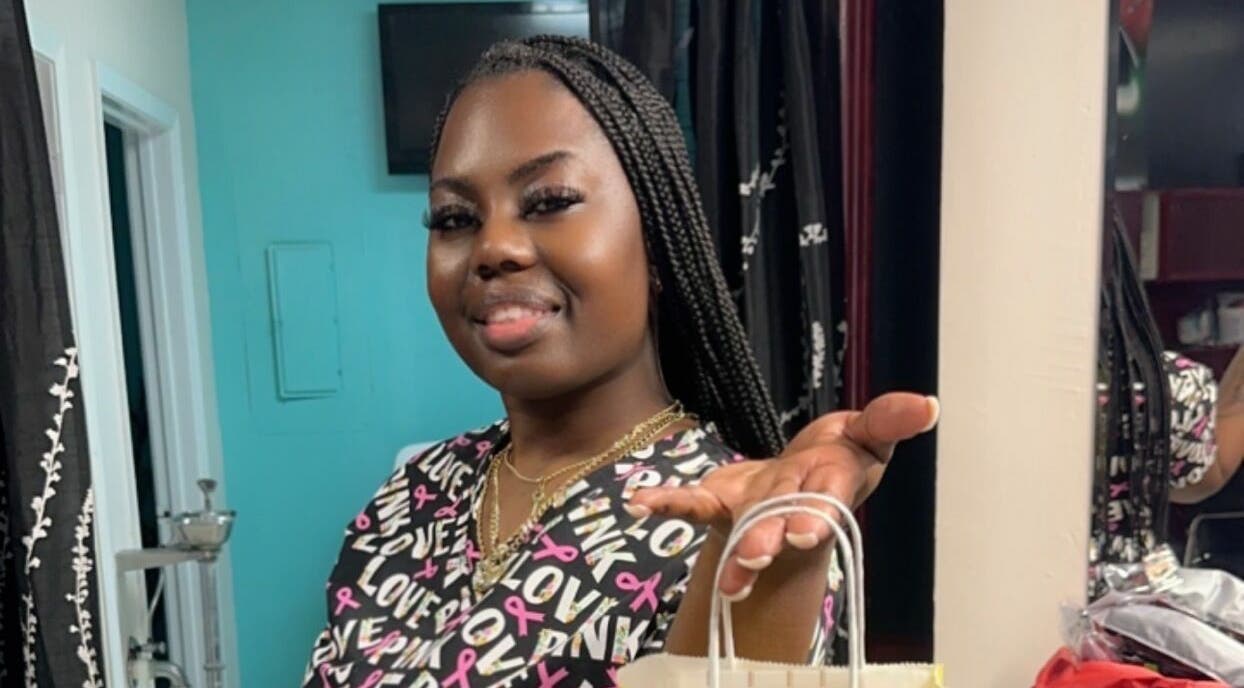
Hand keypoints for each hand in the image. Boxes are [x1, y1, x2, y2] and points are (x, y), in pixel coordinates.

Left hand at [626, 392, 938, 596]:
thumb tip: (927, 405)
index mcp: (830, 487)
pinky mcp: (723, 502)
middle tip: (755, 556)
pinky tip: (638, 501)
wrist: (801, 475)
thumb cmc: (839, 455)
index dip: (816, 515)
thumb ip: (890, 419)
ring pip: (743, 531)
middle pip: (780, 523)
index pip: (826, 501)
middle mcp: (792, 507)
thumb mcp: (869, 431)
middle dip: (768, 539)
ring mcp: (755, 510)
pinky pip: (692, 503)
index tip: (805, 530)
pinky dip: (665, 501)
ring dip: (736, 554)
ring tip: (723, 581)